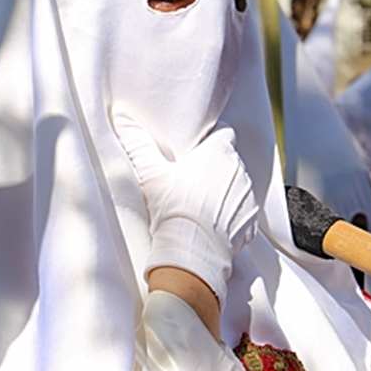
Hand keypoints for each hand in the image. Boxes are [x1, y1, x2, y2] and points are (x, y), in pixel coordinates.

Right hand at [112, 107, 257, 303]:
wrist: (192, 254)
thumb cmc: (174, 211)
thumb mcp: (151, 173)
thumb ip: (137, 142)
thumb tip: (121, 116)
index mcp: (220, 152)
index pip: (222, 132)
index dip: (208, 138)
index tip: (192, 149)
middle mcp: (240, 171)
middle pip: (228, 159)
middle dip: (213, 165)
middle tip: (189, 177)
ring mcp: (247, 198)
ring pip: (236, 184)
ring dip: (223, 189)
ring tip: (197, 202)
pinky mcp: (250, 223)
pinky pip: (241, 212)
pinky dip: (229, 215)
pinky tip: (209, 222)